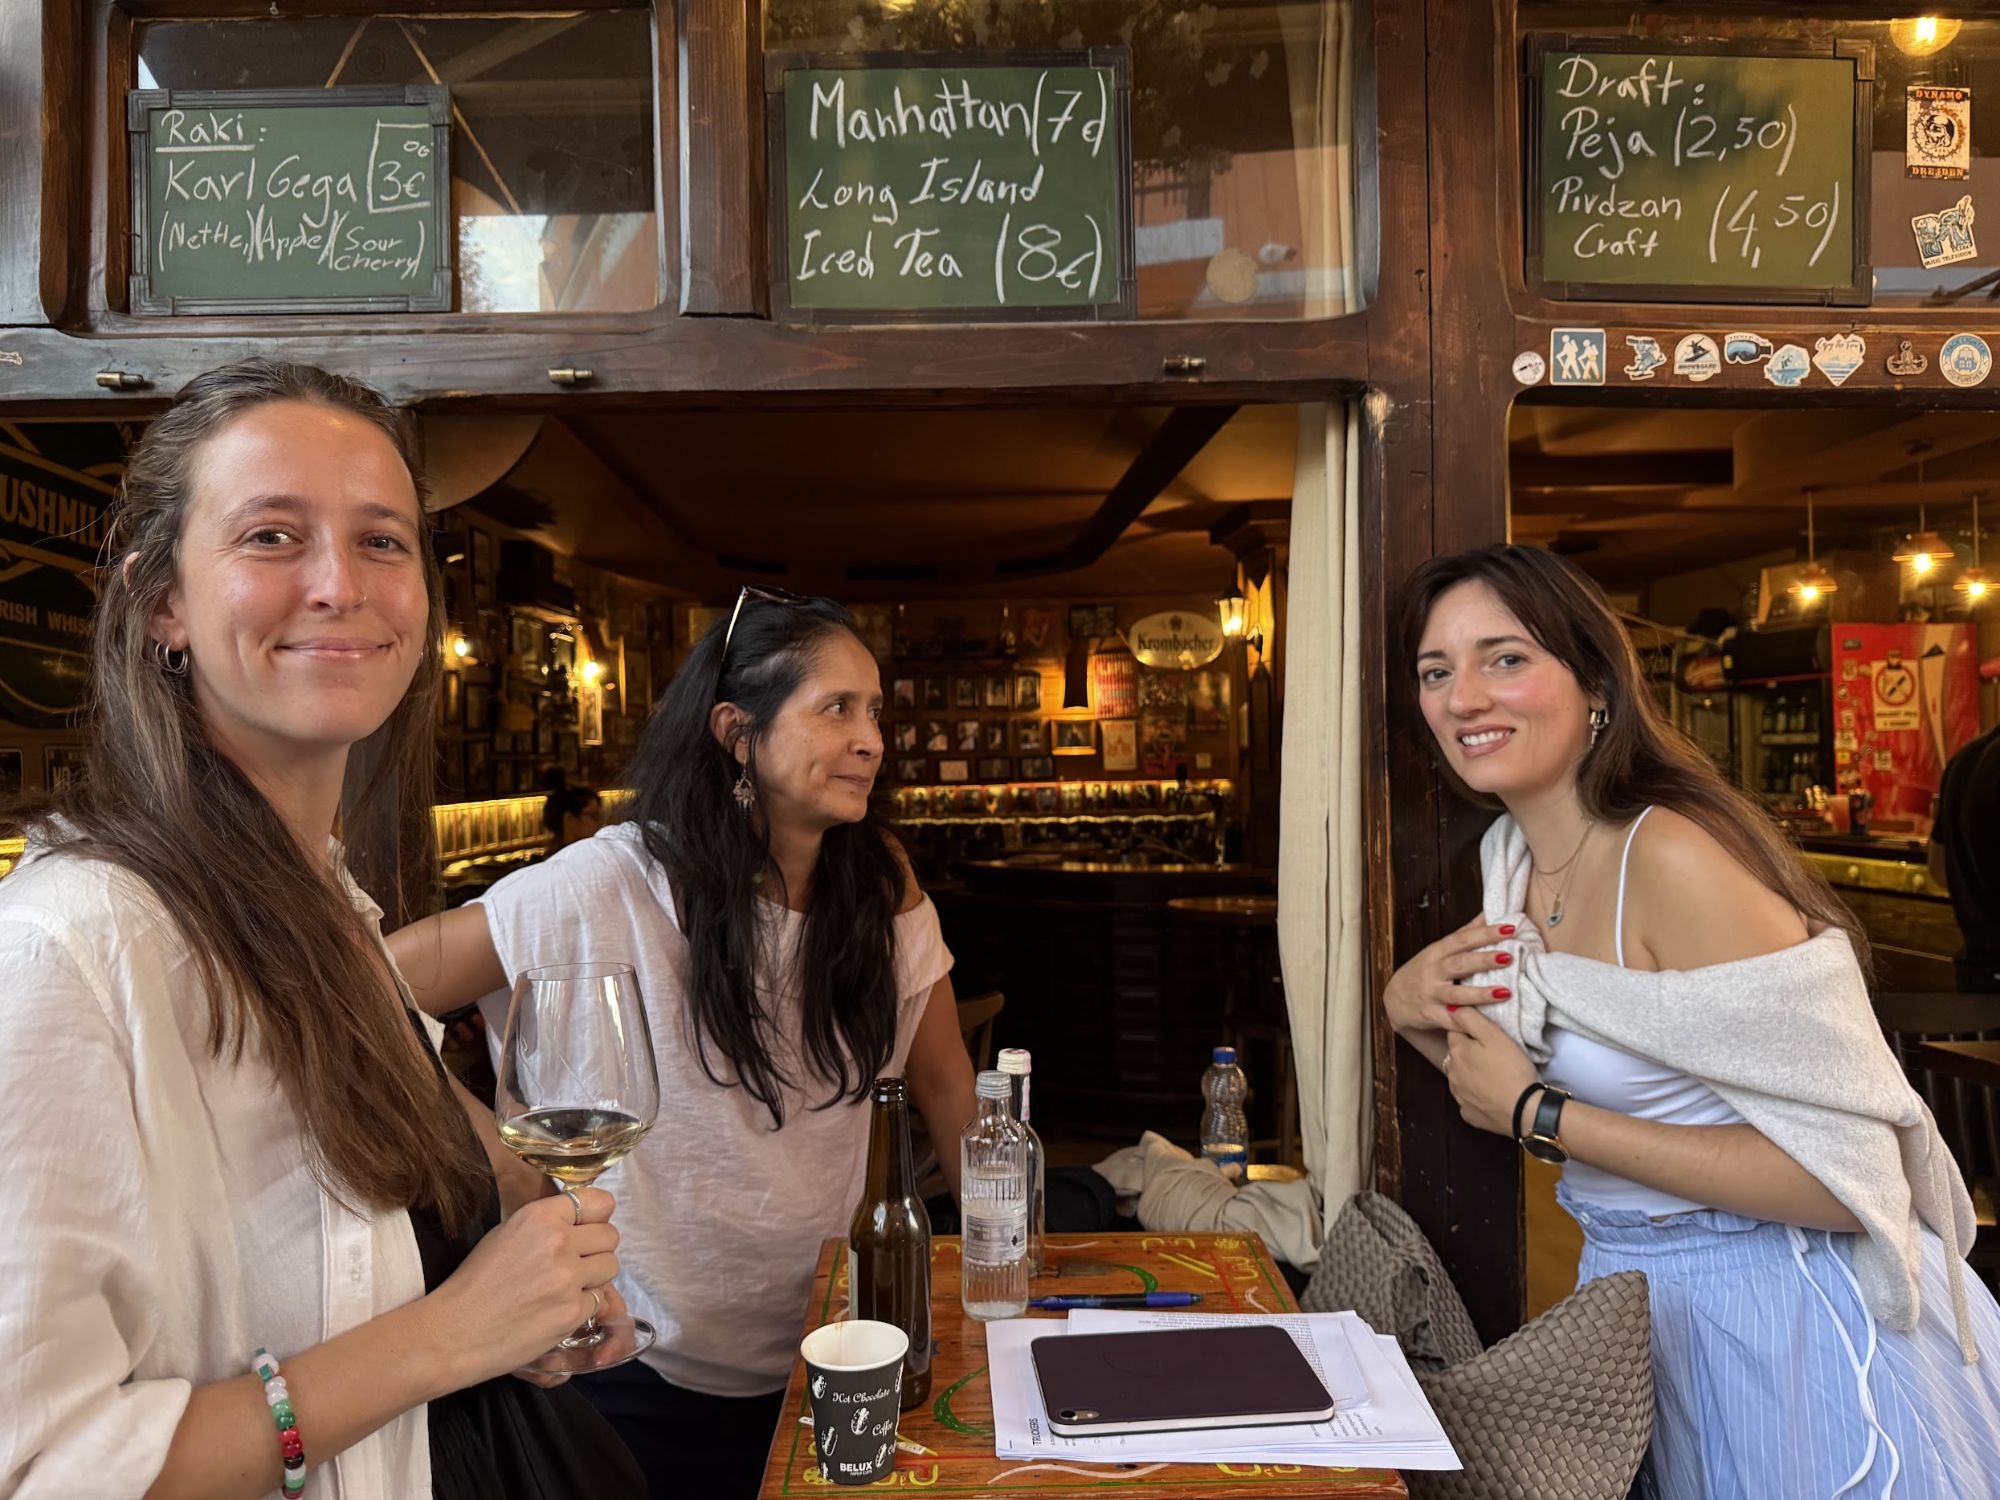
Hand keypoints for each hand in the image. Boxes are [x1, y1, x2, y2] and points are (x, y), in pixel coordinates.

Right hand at [425, 1186, 621, 1387]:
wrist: (453, 1332)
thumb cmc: (474, 1283)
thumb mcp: (506, 1234)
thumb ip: (547, 1225)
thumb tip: (581, 1224)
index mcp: (540, 1216)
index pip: (599, 1202)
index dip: (596, 1217)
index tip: (588, 1229)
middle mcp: (559, 1242)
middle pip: (610, 1236)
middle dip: (596, 1249)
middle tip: (575, 1264)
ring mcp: (568, 1278)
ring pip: (611, 1267)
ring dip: (595, 1277)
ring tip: (567, 1287)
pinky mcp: (571, 1312)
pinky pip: (598, 1300)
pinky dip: (583, 1306)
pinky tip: (557, 1310)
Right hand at [1382, 913, 1517, 1036]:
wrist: (1394, 1000)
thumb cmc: (1423, 971)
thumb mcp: (1438, 950)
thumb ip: (1464, 934)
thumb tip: (1487, 914)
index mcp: (1437, 952)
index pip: (1462, 939)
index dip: (1484, 933)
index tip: (1509, 929)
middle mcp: (1433, 971)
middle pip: (1460, 963)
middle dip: (1484, 960)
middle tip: (1508, 957)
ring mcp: (1431, 994)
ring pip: (1456, 994)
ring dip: (1480, 993)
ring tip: (1505, 992)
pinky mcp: (1431, 1015)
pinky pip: (1451, 1020)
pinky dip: (1467, 1022)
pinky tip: (1488, 1024)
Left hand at [1441, 1006, 1540, 1135]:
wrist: (1523, 1110)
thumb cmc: (1511, 1068)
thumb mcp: (1494, 1035)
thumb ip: (1471, 1019)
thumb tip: (1452, 1008)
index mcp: (1456, 1052)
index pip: (1456, 1032)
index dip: (1472, 1031)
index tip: (1489, 1036)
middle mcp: (1451, 1074)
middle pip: (1458, 1056)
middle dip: (1471, 1053)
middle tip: (1495, 1055)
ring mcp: (1459, 1096)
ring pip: (1462, 1078)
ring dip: (1472, 1075)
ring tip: (1495, 1075)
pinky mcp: (1469, 1115)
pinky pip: (1469, 1101)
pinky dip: (1478, 1097)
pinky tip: (1492, 1095)